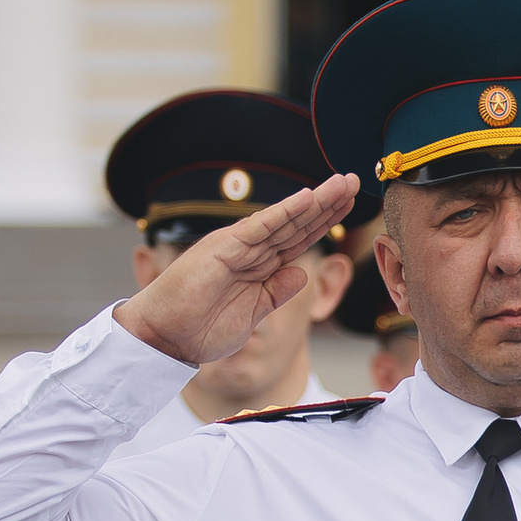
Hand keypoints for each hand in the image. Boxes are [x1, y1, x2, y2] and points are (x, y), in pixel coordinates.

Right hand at [115, 174, 358, 366]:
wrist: (165, 339)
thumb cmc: (202, 329)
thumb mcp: (254, 313)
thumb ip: (277, 292)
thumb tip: (303, 274)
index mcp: (259, 266)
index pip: (299, 238)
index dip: (324, 221)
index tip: (349, 204)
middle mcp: (250, 250)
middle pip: (297, 223)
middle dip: (327, 203)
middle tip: (355, 180)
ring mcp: (238, 247)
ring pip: (284, 220)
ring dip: (314, 201)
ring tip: (342, 183)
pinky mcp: (224, 249)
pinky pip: (259, 228)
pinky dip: (283, 213)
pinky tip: (307, 199)